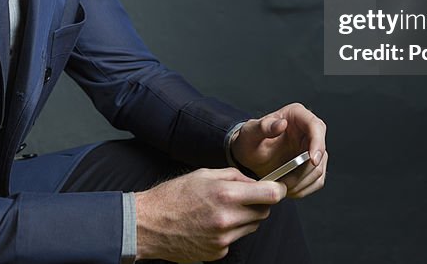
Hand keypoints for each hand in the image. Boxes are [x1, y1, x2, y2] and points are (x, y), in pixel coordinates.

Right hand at [134, 167, 285, 261]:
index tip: (276, 188)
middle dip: (259, 203)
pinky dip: (231, 231)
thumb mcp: (204, 174)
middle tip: (242, 197)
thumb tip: (254, 182)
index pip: (270, 195)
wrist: (150, 225)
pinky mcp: (218, 252)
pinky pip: (236, 238)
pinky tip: (212, 223)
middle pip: (264, 212)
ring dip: (246, 217)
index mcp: (225, 195)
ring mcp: (223, 238)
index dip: (277, 190)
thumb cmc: (173, 197)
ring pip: (252, 226)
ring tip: (223, 209)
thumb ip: (234, 176)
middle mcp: (227, 219)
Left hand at [230, 102, 326, 198]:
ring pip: (319, 169)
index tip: (312, 161)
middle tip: (286, 182)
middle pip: (320, 152)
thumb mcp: (251, 132)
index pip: (316, 127)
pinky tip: (288, 189)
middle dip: (304, 171)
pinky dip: (303, 188)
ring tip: (282, 187)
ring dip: (302, 182)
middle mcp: (308, 130)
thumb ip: (263, 127)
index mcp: (297, 115)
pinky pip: (316, 180)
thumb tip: (282, 123)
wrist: (248, 156)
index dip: (318, 143)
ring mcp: (312, 149)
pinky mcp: (311, 165)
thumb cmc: (249, 140)